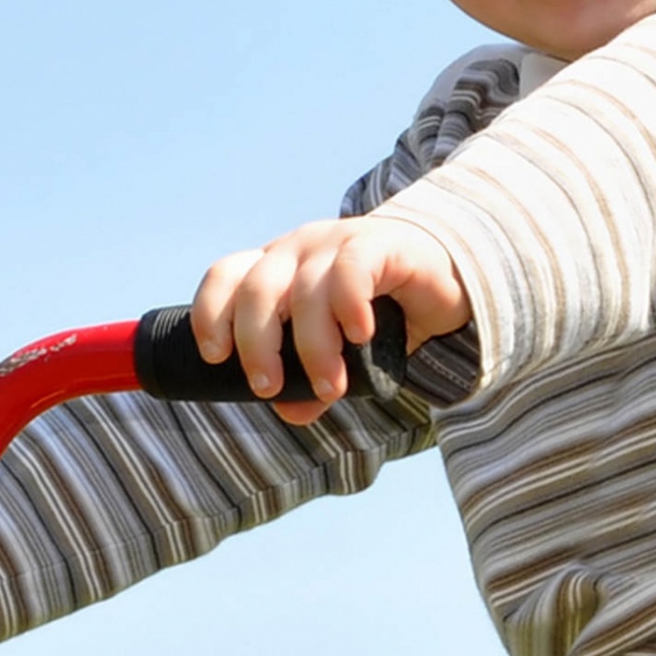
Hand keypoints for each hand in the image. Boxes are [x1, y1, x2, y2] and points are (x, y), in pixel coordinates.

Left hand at [191, 214, 470, 421]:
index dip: (211, 313)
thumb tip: (291, 413)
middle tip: (267, 387)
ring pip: (306, 291)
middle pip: (257, 290)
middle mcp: (298, 250)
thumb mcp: (338, 354)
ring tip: (329, 386)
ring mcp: (336, 242)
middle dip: (255, 345)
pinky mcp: (378, 244)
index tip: (215, 356)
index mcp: (275, 269)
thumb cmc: (379, 314)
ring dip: (312, 347)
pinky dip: (348, 307)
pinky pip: (352, 271)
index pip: (225, 277)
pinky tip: (359, 336)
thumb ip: (311, 382)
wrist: (444, 280)